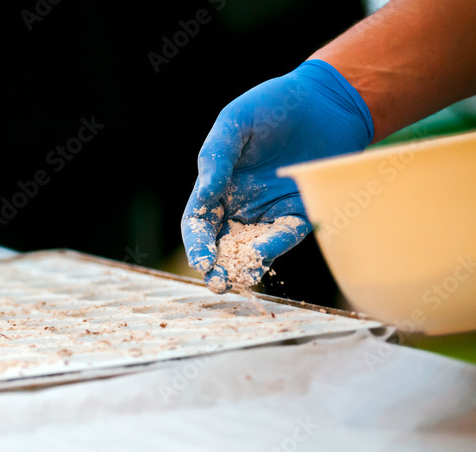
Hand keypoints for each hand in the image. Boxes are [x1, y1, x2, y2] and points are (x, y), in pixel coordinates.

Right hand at [181, 59, 373, 292]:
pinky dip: (271, 249)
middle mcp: (239, 204)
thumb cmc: (272, 106)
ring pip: (250, 247)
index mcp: (216, 186)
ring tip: (234, 281)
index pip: (198, 223)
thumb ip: (215, 157)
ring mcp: (269, 210)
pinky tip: (260, 259)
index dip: (196, 244)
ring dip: (241, 266)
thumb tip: (203, 196)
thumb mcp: (235, 122)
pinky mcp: (300, 211)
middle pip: (220, 243)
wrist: (325, 99)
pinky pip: (283, 236)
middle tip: (215, 282)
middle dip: (215, 265)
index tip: (200, 260)